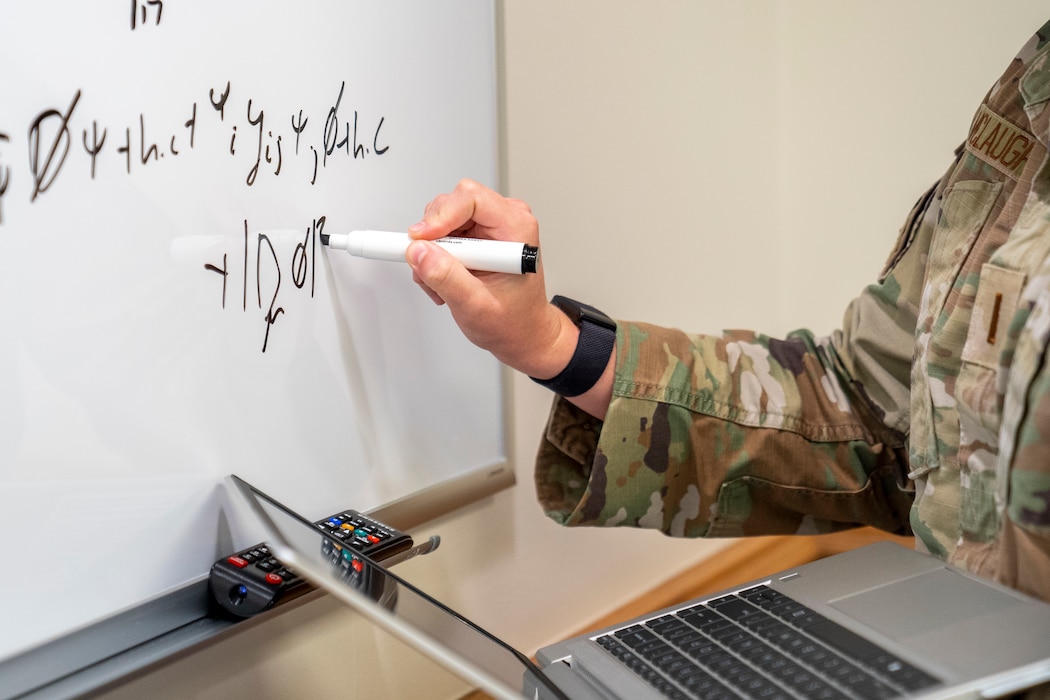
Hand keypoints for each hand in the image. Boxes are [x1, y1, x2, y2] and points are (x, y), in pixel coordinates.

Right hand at [406, 179, 577, 379]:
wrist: (523, 333)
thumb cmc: (514, 320)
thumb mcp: (476, 306)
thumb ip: (447, 278)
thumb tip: (418, 252)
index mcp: (516, 229)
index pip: (471, 198)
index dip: (440, 215)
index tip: (420, 239)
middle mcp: (505, 220)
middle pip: (452, 204)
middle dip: (432, 237)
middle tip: (429, 269)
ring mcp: (490, 226)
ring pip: (442, 219)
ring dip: (431, 252)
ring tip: (441, 284)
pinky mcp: (477, 235)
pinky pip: (443, 233)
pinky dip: (435, 258)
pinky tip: (445, 281)